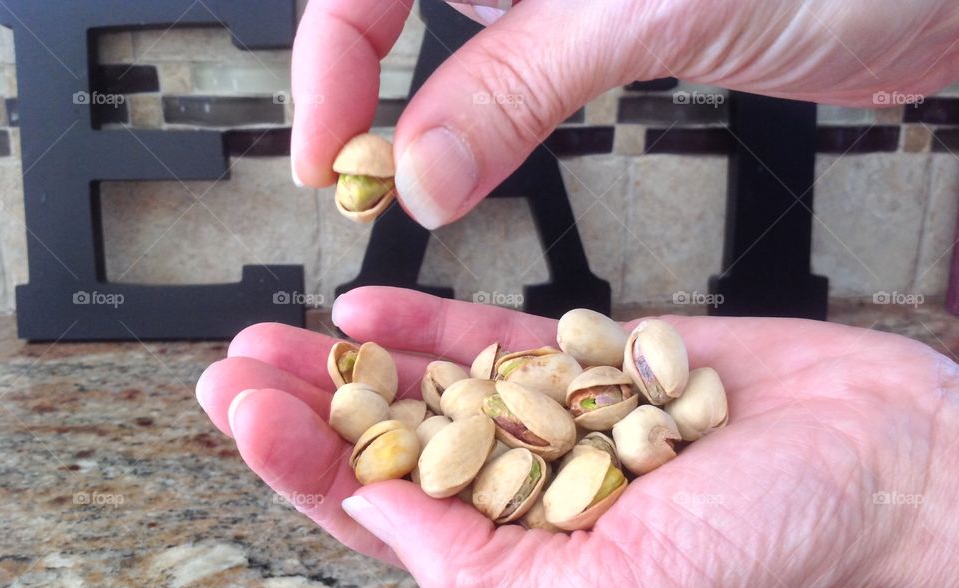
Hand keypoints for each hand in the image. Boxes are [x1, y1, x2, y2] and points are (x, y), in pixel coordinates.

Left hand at [196, 287, 958, 587]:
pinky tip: (371, 308)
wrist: (883, 458)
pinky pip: (492, 337)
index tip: (245, 413)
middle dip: (303, 409)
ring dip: (346, 362)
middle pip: (387, 446)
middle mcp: (525, 487)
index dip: (302, 467)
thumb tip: (376, 519)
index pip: (382, 517)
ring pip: (426, 386)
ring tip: (273, 334)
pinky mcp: (588, 356)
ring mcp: (552, 415)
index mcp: (521, 557)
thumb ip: (484, 572)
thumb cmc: (780, 543)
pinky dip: (431, 323)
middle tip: (234, 369)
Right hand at [290, 0, 958, 227]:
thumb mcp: (647, 6)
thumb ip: (515, 84)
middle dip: (361, 93)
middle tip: (355, 180)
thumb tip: (416, 172)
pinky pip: (507, 76)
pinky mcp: (597, 25)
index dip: (327, 63)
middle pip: (388, 8)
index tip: (327, 159)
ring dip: (420, 120)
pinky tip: (471, 158)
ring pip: (448, 50)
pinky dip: (481, 124)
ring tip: (399, 183)